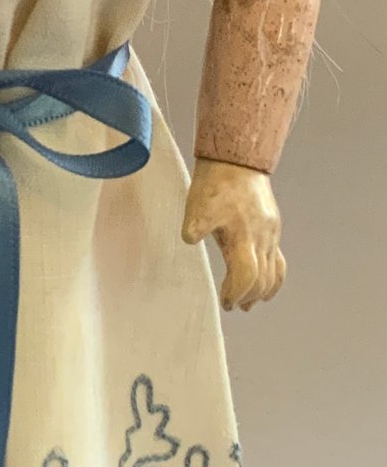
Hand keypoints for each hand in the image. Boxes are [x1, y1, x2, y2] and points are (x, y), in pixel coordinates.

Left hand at [181, 158, 286, 312]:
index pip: (247, 276)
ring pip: (274, 272)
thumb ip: (195, 225)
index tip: (225, 302)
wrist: (238, 160)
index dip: (236, 293)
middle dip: (248, 297)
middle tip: (233, 306)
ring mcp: (270, 234)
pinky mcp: (272, 228)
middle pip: (262, 280)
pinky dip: (274, 277)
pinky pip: (278, 260)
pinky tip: (265, 284)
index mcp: (243, 236)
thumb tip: (188, 239)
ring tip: (250, 302)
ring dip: (262, 291)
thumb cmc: (216, 183)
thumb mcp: (198, 204)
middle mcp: (262, 238)